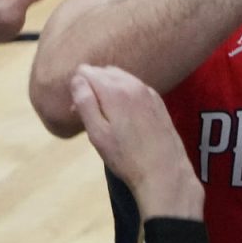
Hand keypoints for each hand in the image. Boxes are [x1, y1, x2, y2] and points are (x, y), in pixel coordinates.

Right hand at [71, 65, 202, 218]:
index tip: (77, 109)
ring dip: (108, 89)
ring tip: (106, 116)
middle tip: (89, 114)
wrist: (164, 171)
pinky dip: (124, 94)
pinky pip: (135, 87)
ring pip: (120, 78)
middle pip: (104, 71)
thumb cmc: (125, 156)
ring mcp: (148, 92)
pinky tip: (125, 116)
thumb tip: (77, 79)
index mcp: (114, 90)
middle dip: (92, 86)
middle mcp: (133, 84)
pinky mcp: (158, 102)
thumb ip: (85, 103)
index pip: (86, 71)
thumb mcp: (97, 133)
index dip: (78, 87)